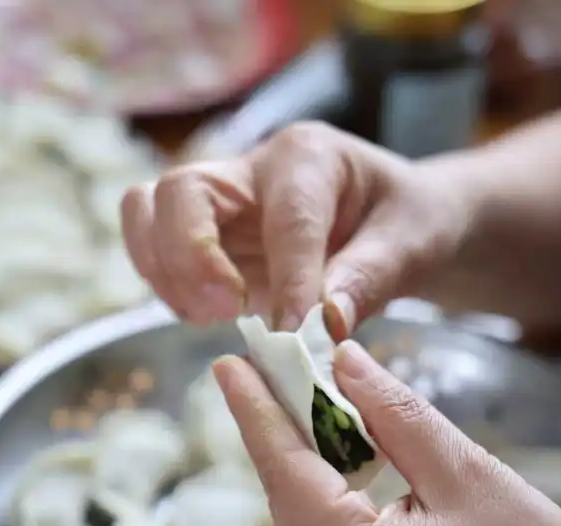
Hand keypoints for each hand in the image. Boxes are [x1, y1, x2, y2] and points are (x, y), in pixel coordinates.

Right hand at [120, 122, 474, 335]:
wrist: (395, 221)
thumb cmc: (409, 221)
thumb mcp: (413, 242)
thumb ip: (371, 278)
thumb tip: (324, 325)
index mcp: (309, 157)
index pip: (284, 215)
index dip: (288, 276)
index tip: (295, 333)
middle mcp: (250, 170)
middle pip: (180, 191)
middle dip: (191, 257)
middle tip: (229, 311)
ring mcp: (217, 204)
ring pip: (147, 213)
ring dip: (166, 273)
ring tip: (213, 316)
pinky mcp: (200, 238)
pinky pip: (152, 250)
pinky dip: (165, 286)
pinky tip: (206, 316)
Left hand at [213, 341, 560, 525]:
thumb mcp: (467, 476)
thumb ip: (394, 415)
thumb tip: (344, 363)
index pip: (283, 469)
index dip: (254, 408)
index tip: (228, 361)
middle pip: (286, 496)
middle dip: (278, 428)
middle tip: (266, 367)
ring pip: (304, 522)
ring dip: (304, 461)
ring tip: (301, 399)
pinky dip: (328, 498)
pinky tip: (338, 459)